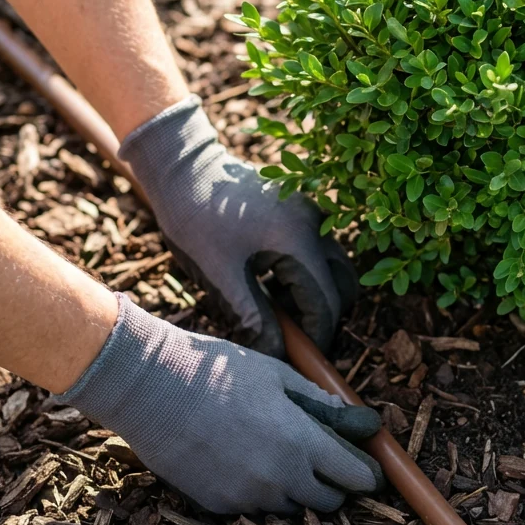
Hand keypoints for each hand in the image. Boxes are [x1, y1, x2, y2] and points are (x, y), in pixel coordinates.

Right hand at [57, 295, 382, 515]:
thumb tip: (357, 421)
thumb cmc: (216, 372)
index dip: (367, 475)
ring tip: (277, 457)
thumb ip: (320, 405)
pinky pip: (254, 509)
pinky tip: (243, 463)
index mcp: (301, 442)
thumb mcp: (278, 376)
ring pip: (291, 508)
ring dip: (296, 491)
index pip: (355, 476)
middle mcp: (279, 478)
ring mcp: (247, 497)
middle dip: (334, 486)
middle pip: (328, 502)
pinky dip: (259, 493)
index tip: (370, 472)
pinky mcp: (218, 507)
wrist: (151, 388)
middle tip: (326, 465)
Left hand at [119, 96, 356, 357]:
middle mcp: (316, 224)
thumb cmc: (194, 217)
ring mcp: (312, 212)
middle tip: (292, 338)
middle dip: (324, 317)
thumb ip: (253, 317)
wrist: (182, 164)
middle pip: (343, 285)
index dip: (318, 337)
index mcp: (299, 240)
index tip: (301, 359)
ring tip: (277, 312)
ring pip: (333, 268)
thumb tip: (274, 354)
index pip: (326, 302)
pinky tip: (270, 284)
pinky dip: (306, 275)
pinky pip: (318, 250)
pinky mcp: (301, 209)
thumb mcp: (220, 275)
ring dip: (314, 295)